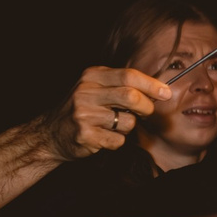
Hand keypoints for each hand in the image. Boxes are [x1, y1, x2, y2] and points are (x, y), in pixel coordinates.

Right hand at [50, 67, 172, 158]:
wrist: (50, 134)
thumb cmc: (82, 109)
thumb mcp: (96, 88)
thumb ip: (122, 85)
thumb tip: (158, 90)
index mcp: (92, 76)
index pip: (129, 75)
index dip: (151, 85)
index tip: (166, 93)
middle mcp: (86, 92)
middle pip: (131, 97)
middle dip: (146, 107)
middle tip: (146, 113)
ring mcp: (84, 114)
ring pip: (127, 122)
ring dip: (128, 127)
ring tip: (113, 126)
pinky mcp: (85, 135)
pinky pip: (117, 140)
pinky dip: (117, 141)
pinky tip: (103, 136)